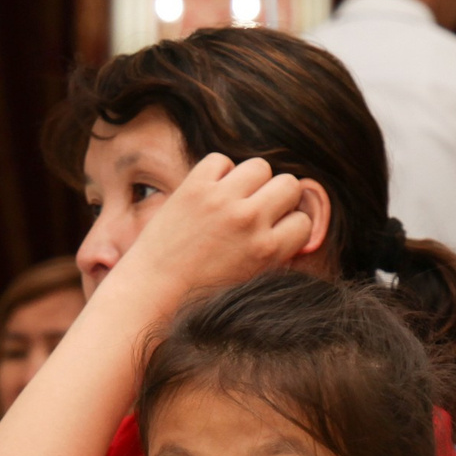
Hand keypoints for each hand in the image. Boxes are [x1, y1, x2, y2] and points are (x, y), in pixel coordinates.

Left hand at [113, 154, 318, 304]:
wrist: (151, 293)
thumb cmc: (200, 295)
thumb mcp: (250, 281)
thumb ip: (276, 254)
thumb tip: (294, 224)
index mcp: (267, 250)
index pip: (304, 220)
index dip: (290, 225)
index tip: (275, 231)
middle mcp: (248, 220)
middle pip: (289, 184)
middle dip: (278, 197)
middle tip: (258, 211)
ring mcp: (220, 200)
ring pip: (260, 166)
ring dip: (250, 181)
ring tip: (235, 199)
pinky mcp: (194, 187)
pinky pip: (221, 160)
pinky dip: (218, 172)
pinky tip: (210, 193)